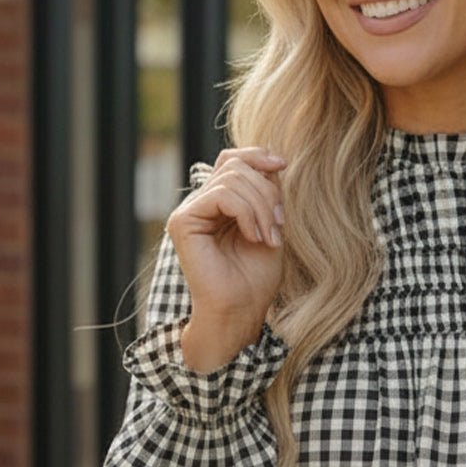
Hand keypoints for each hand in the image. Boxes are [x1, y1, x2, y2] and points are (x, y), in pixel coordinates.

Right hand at [166, 147, 286, 370]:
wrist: (240, 311)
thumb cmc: (255, 277)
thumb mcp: (270, 225)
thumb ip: (266, 192)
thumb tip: (273, 160)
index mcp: (218, 203)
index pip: (232, 160)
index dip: (257, 156)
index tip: (282, 165)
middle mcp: (200, 204)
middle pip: (235, 166)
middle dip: (266, 191)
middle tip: (279, 225)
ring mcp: (189, 212)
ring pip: (231, 179)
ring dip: (261, 206)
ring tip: (269, 237)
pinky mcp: (183, 222)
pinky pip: (221, 195)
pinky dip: (245, 213)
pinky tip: (253, 237)